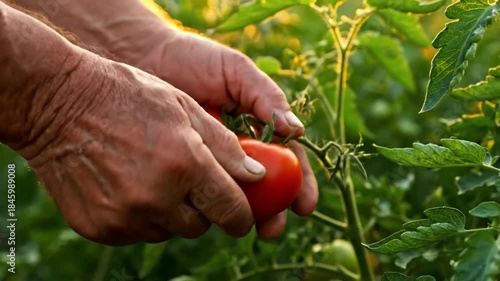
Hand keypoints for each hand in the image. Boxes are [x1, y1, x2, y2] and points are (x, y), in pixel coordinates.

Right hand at [22, 48, 269, 244]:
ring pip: (169, 230)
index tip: (242, 215)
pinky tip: (128, 183)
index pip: (231, 210)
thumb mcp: (185, 108)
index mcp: (185, 164)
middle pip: (201, 226)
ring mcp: (125, 217)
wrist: (57, 103)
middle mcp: (157, 198)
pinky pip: (137, 232)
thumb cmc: (128, 96)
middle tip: (189, 180)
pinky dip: (141, 216)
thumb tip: (256, 177)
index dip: (242, 216)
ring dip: (171, 211)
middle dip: (203, 208)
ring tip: (153, 175)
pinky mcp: (100, 228)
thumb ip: (225, 147)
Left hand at [128, 30, 318, 238]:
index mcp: (256, 126)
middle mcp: (236, 147)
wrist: (141, 57)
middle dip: (274, 211)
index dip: (299, 184)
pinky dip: (209, 206)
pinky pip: (199, 190)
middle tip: (273, 229)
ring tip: (250, 230)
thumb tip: (296, 130)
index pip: (286, 159)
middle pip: (264, 186)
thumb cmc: (192, 59)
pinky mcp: (182, 167)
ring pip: (234, 194)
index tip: (304, 205)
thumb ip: (265, 96)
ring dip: (246, 216)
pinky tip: (212, 216)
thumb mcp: (235, 71)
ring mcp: (209, 159)